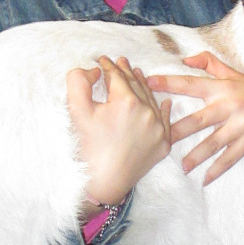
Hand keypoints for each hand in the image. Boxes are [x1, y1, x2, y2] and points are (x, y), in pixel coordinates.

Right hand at [66, 56, 171, 212]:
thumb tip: (95, 71)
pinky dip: (165, 110)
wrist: (102, 184)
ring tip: (136, 74)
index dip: (108, 66)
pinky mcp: (163, 145)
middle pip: (135, 85)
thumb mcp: (76, 110)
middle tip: (120, 61)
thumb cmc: (87, 148)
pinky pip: (167, 122)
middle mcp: (147, 112)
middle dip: (125, 72)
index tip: (102, 60)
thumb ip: (79, 81)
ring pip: (151, 101)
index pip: (116, 77)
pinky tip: (165, 102)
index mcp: (127, 102)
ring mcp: (158, 129)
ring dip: (143, 86)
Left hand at [147, 51, 243, 184]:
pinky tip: (204, 180)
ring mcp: (240, 126)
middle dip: (177, 130)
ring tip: (182, 166)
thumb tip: (184, 59)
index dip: (169, 83)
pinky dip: (217, 170)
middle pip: (198, 119)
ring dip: (196, 156)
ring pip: (213, 143)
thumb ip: (210, 64)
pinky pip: (230, 158)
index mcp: (222, 89)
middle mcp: (229, 106)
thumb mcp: (235, 75)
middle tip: (159, 138)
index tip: (148, 83)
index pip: (191, 84)